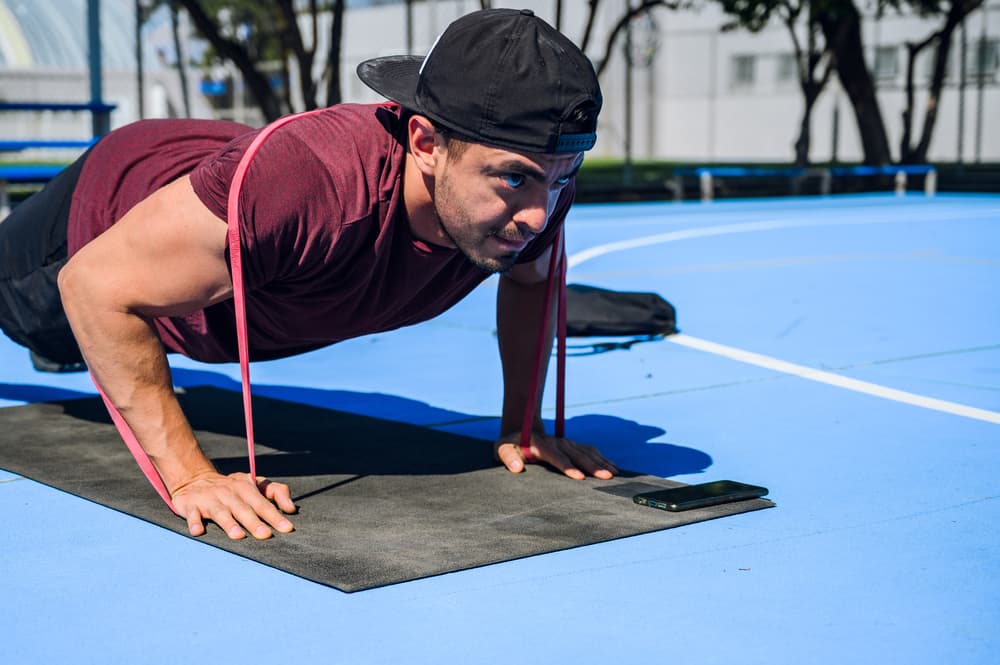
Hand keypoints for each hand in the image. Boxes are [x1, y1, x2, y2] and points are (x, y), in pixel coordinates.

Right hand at [171, 472, 296, 539]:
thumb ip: (276, 492)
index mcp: (246, 488)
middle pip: (243, 509)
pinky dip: (195, 522)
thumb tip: (292, 508)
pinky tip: (198, 531)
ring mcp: (209, 499)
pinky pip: (192, 514)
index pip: (263, 504)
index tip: (287, 528)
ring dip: (229, 524)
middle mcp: (228, 493)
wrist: (194, 479)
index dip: (275, 516)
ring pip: (220, 512)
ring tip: (238, 536)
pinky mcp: (190, 505)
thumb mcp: (254, 484)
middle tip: (266, 535)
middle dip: (254, 522)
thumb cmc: (232, 488)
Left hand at [495, 432, 617, 479]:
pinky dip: (602, 458)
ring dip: (601, 462)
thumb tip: (516, 468)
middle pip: (576, 454)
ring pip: (586, 451)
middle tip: (606, 477)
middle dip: (592, 466)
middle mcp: (557, 441)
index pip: (556, 456)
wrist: (521, 431)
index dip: (568, 467)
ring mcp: (566, 442)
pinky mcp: (572, 445)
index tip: (579, 478)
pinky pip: (590, 450)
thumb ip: (507, 457)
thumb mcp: (501, 450)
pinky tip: (614, 467)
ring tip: (614, 474)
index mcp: (540, 444)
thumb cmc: (510, 446)